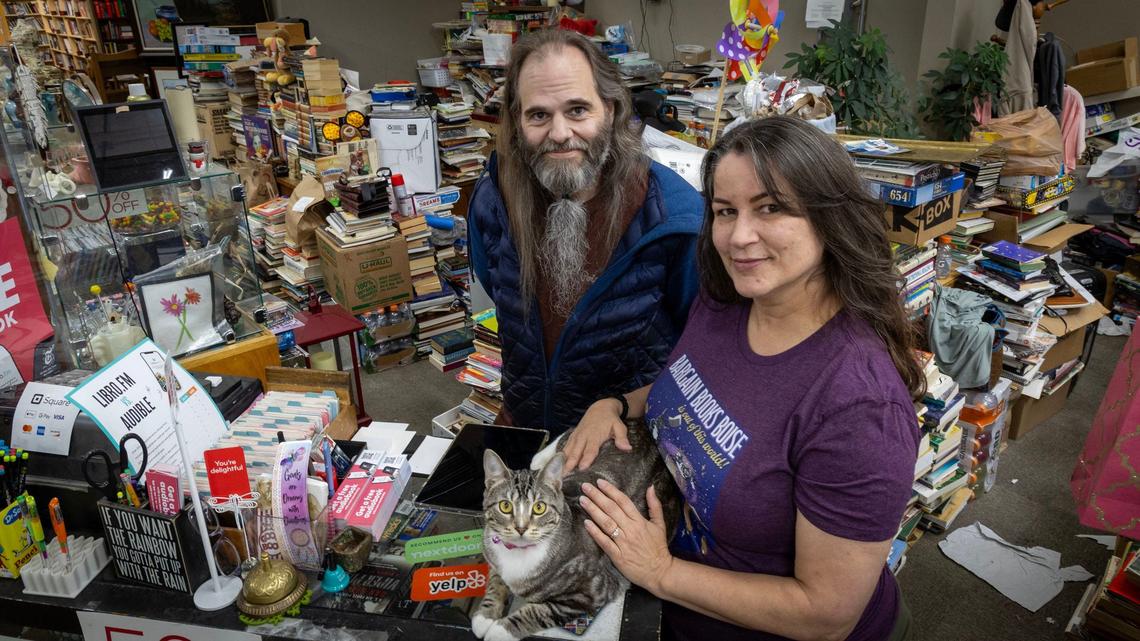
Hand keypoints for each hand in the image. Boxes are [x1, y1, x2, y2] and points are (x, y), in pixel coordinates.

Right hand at [563, 399, 630, 472]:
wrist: (600, 407)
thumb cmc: (611, 420)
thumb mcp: (619, 427)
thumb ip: (622, 438)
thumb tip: (627, 448)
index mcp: (595, 435)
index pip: (590, 449)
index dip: (586, 459)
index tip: (582, 468)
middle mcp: (583, 436)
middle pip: (576, 451)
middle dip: (570, 463)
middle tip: (565, 475)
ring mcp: (577, 436)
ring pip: (568, 450)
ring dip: (563, 461)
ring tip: (558, 473)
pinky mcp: (573, 436)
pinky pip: (565, 446)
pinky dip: (561, 455)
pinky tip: (556, 465)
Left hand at [580, 479, 673, 595]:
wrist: (660, 572)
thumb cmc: (658, 547)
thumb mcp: (659, 524)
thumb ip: (655, 505)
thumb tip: (651, 487)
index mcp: (640, 521)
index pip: (623, 501)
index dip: (611, 490)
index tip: (599, 482)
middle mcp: (631, 529)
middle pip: (612, 509)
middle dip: (597, 496)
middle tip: (585, 486)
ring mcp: (623, 543)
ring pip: (606, 523)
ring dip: (593, 510)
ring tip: (583, 500)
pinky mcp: (618, 556)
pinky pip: (604, 542)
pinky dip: (595, 532)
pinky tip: (586, 523)